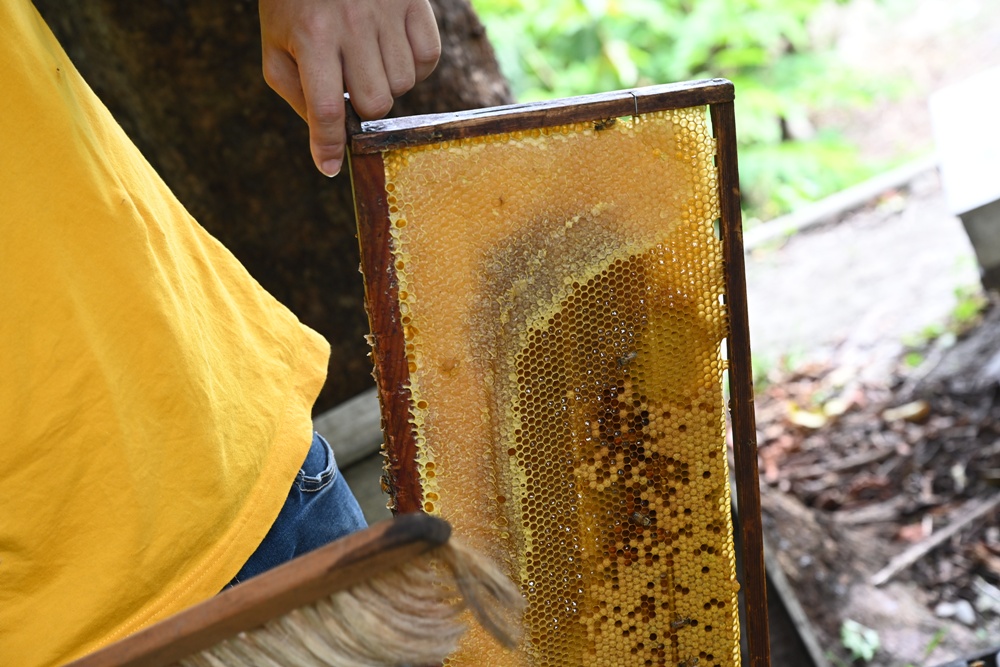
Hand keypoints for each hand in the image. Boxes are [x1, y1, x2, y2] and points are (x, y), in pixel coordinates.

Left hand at [259, 0, 440, 176]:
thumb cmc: (296, 1)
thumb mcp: (277, 43)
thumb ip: (296, 93)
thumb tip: (328, 138)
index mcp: (312, 35)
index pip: (326, 108)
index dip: (328, 144)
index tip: (329, 168)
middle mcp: (352, 23)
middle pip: (375, 103)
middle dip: (362, 104)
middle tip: (350, 82)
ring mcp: (387, 12)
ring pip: (403, 85)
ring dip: (387, 83)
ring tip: (368, 58)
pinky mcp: (415, 4)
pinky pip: (428, 59)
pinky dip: (414, 66)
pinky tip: (393, 50)